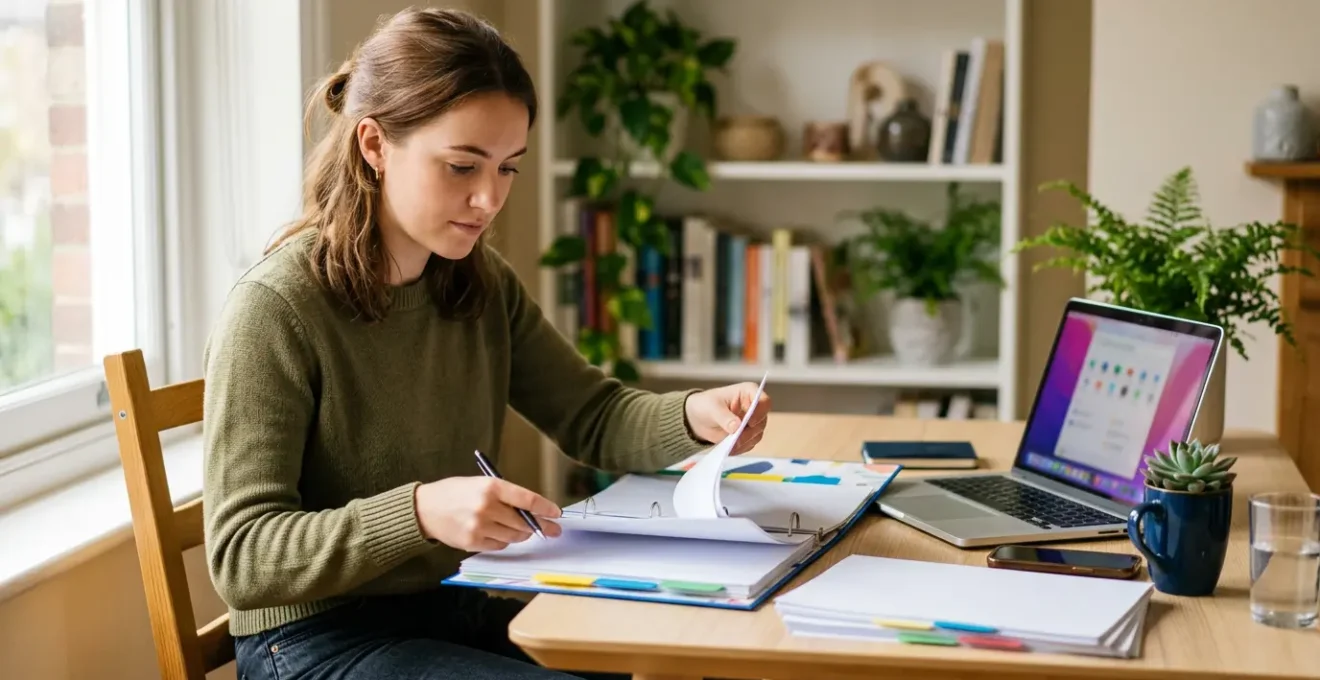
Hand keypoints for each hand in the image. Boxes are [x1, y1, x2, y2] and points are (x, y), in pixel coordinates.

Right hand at [414, 476, 561, 551]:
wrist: (425, 508)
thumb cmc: (455, 492)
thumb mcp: (480, 483)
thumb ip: (505, 496)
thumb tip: (532, 511)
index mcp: (490, 486)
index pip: (527, 499)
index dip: (545, 507)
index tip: (556, 513)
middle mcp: (486, 506)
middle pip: (523, 521)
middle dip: (540, 526)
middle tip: (551, 529)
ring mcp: (479, 526)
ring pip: (514, 536)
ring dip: (522, 534)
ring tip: (524, 530)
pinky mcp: (472, 542)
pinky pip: (499, 546)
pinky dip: (504, 541)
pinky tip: (499, 533)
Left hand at [683, 382, 770, 454]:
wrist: (698, 418)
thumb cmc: (706, 405)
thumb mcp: (712, 408)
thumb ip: (724, 417)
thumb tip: (736, 427)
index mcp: (748, 392)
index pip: (763, 401)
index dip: (760, 412)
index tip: (750, 422)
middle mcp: (754, 407)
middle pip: (761, 421)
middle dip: (749, 432)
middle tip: (735, 439)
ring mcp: (752, 423)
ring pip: (757, 435)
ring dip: (744, 442)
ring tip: (729, 445)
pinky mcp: (747, 435)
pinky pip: (749, 444)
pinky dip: (740, 448)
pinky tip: (729, 448)